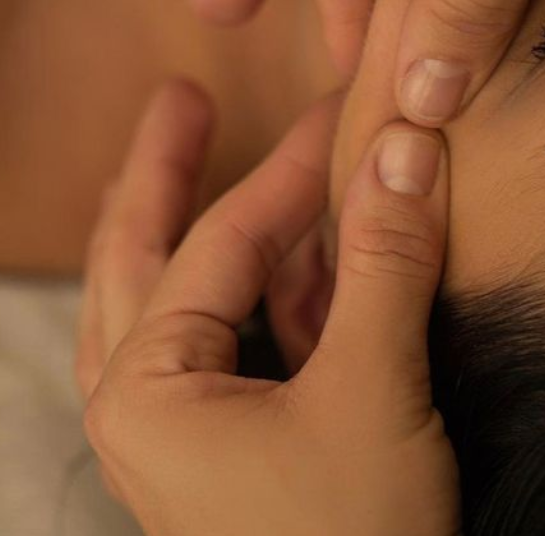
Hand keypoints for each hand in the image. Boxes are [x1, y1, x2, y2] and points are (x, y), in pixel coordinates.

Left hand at [78, 83, 459, 535]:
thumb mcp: (372, 390)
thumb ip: (383, 260)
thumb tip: (405, 143)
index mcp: (146, 392)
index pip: (219, 243)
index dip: (284, 169)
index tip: (336, 109)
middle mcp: (143, 406)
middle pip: (139, 259)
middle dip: (160, 174)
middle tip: (178, 100)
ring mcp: (182, 429)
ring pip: (178, 299)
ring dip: (209, 228)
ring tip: (210, 157)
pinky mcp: (229, 445)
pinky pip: (228, 343)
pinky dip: (261, 290)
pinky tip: (290, 255)